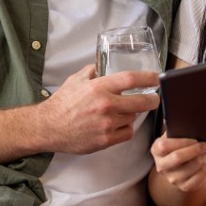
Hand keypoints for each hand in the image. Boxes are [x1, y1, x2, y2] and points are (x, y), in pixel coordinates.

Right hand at [40, 64, 159, 154]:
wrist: (48, 127)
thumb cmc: (62, 103)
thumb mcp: (75, 80)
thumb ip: (92, 71)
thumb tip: (102, 66)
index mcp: (99, 87)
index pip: (131, 79)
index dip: (149, 77)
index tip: (157, 78)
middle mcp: (105, 105)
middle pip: (141, 102)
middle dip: (152, 100)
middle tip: (154, 98)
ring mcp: (107, 124)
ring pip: (133, 118)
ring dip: (132, 114)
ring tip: (123, 112)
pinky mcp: (106, 140)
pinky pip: (127, 133)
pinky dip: (126, 129)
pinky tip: (119, 125)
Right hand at [151, 132, 205, 197]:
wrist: (183, 169)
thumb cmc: (180, 147)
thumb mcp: (174, 136)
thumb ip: (175, 127)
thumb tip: (178, 117)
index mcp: (156, 151)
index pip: (164, 146)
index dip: (181, 141)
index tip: (194, 138)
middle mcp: (161, 166)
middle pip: (177, 157)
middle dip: (194, 149)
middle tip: (205, 145)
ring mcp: (172, 179)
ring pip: (192, 166)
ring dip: (201, 158)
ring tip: (203, 154)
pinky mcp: (184, 187)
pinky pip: (199, 177)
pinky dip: (205, 169)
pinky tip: (203, 164)